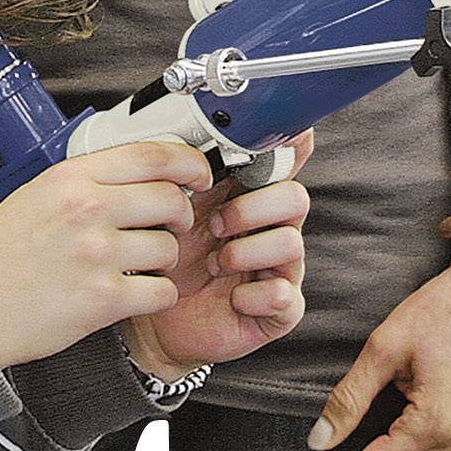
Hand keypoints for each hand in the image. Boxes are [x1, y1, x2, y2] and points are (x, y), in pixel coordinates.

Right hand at [0, 139, 210, 369]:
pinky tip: (136, 293)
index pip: (152, 154)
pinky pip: (161, 291)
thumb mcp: (35, 195)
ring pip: (169, 247)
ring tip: (139, 265)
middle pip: (171, 199)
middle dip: (180, 215)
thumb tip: (141, 175)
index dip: (188, 163)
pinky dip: (156, 295)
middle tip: (170, 226)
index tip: (199, 175)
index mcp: (70, 178)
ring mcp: (97, 254)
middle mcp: (87, 209)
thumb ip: (85, 182)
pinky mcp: (104, 299)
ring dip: (164, 259)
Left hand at [123, 132, 315, 379]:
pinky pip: (284, 295)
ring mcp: (279, 268)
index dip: (293, 146)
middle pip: (295, 198)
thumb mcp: (173, 210)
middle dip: (251, 208)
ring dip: (246, 252)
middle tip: (216, 224)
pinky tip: (232, 297)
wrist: (155, 316)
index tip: (290, 134)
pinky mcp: (277, 308)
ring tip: (216, 264)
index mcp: (250, 197)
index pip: (287, 163)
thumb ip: (188, 174)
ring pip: (291, 243)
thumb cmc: (169, 260)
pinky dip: (253, 295)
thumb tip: (189, 134)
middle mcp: (271, 229)